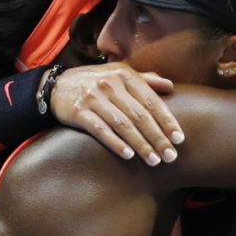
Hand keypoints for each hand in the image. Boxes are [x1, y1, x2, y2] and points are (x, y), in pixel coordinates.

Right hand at [50, 63, 183, 165]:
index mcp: (124, 75)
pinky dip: (115, 143)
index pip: (151, 101)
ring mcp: (93, 98)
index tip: (180, 139)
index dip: (167, 121)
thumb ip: (145, 80)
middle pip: (139, 115)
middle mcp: (110, 84)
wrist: (56, 86)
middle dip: (158, 137)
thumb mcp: (119, 75)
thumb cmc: (95, 82)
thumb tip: (170, 86)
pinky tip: (128, 156)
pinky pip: (100, 130)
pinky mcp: (78, 112)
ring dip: (141, 144)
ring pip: (123, 125)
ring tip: (154, 161)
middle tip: (170, 156)